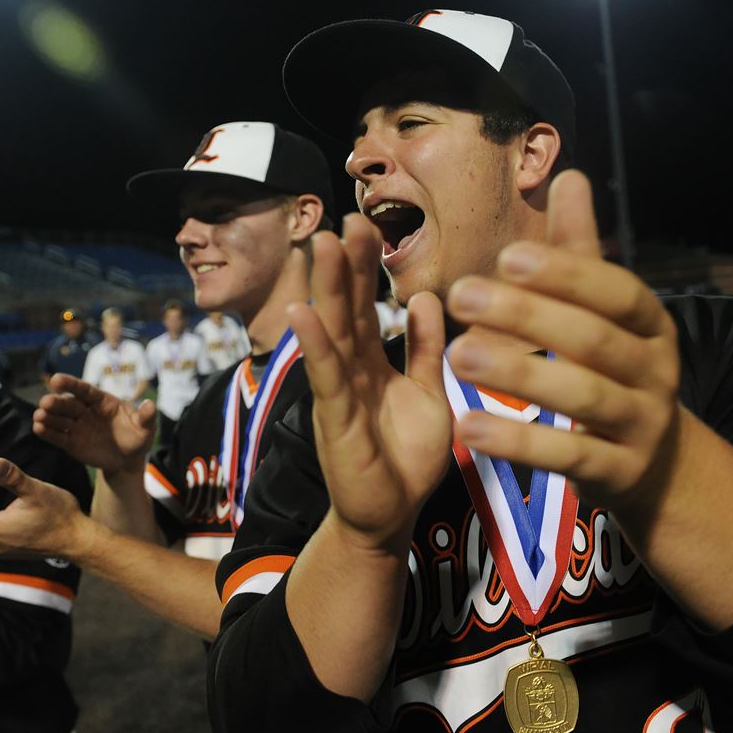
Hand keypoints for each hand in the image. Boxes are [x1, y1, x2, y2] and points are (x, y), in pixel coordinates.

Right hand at [34, 374, 155, 473]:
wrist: (128, 460)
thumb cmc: (138, 438)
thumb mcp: (146, 428)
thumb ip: (146, 417)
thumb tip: (151, 405)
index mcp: (102, 401)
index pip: (85, 390)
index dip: (71, 384)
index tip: (56, 379)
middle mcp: (86, 411)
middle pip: (68, 404)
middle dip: (56, 403)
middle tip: (45, 402)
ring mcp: (77, 426)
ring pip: (59, 419)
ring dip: (48, 417)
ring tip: (38, 416)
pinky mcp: (71, 442)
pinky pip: (58, 437)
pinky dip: (48, 433)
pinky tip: (38, 428)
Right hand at [286, 215, 450, 548]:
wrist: (390, 515)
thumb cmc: (406, 457)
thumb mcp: (430, 392)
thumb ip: (427, 348)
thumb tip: (426, 298)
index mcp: (372, 363)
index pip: (366, 305)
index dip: (366, 266)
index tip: (369, 222)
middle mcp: (350, 372)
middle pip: (347, 307)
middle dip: (348, 264)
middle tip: (350, 216)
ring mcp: (339, 393)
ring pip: (333, 333)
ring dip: (327, 289)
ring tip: (324, 244)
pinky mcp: (336, 420)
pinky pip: (326, 377)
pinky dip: (315, 345)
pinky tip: (302, 312)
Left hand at [444, 170, 680, 515]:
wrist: (656, 465)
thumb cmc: (615, 373)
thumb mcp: (606, 317)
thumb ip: (582, 253)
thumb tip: (569, 175)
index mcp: (652, 324)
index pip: (615, 291)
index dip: (565, 273)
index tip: (507, 255)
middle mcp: (657, 371)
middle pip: (593, 339)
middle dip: (527, 316)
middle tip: (462, 295)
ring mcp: (642, 424)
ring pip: (582, 396)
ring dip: (519, 375)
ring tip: (458, 357)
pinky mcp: (619, 472)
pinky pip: (568, 455)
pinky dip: (519, 442)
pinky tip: (469, 425)